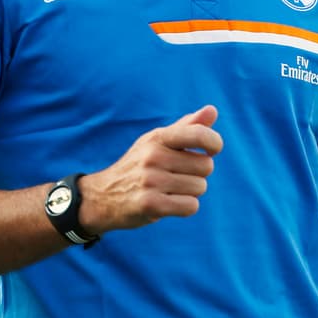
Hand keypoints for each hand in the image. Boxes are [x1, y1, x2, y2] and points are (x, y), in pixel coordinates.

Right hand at [78, 105, 222, 233]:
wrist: (103, 196)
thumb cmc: (139, 166)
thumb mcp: (157, 142)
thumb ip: (187, 127)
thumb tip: (213, 110)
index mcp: (157, 138)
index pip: (198, 134)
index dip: (214, 142)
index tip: (211, 150)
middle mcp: (153, 156)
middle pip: (206, 166)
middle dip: (198, 173)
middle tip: (178, 175)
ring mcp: (151, 181)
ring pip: (200, 187)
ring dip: (190, 192)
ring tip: (169, 190)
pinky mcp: (151, 204)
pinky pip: (191, 206)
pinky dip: (185, 207)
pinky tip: (169, 203)